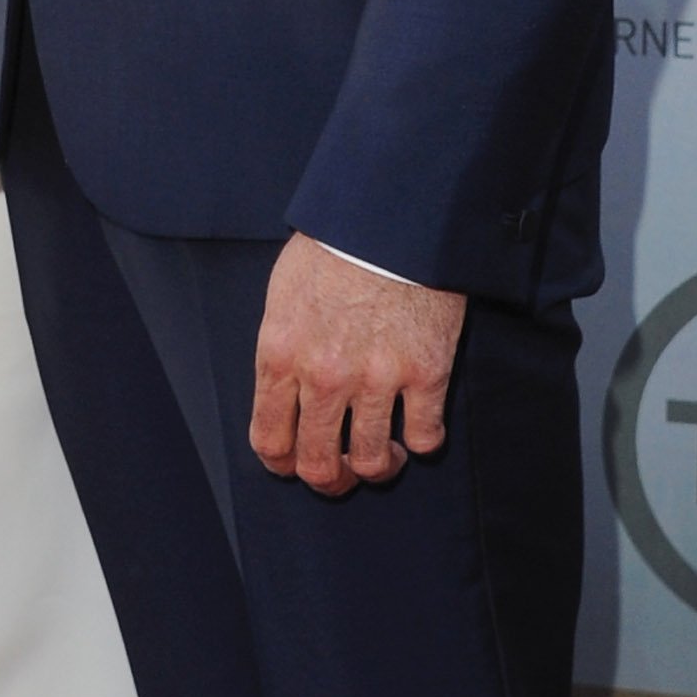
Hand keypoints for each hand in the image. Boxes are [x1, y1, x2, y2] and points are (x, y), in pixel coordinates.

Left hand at [250, 237, 465, 496]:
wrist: (389, 216)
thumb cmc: (333, 248)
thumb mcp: (283, 296)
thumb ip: (282, 351)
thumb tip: (284, 395)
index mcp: (281, 354)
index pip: (270, 440)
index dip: (282, 463)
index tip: (294, 463)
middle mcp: (325, 375)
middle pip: (319, 465)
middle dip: (329, 480)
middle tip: (341, 473)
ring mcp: (377, 378)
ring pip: (372, 462)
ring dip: (376, 466)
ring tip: (383, 452)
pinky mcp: (426, 372)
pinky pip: (424, 438)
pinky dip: (421, 441)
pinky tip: (417, 426)